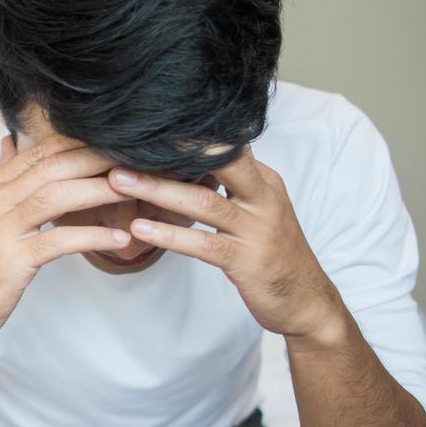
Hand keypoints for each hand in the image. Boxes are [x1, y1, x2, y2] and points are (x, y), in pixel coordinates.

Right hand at [0, 135, 133, 341]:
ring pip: (56, 197)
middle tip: (135, 159)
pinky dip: (93, 236)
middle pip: (52, 167)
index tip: (116, 142)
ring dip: (99, 192)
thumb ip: (5, 176)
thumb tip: (10, 140)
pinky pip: (59, 240)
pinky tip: (120, 238)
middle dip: (96, 160)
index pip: (41, 150)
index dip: (81, 143)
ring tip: (133, 192)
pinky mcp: (12, 259)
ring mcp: (1, 228)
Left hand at [108, 146, 345, 341]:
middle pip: (221, 163)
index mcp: (263, 182)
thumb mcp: (258, 209)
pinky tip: (140, 229)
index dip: (189, 137)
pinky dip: (169, 235)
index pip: (226, 147)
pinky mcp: (246, 261)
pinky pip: (203, 245)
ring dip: (158, 190)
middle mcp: (263, 199)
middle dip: (173, 151)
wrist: (306, 301)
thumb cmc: (272, 252)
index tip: (148, 125)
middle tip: (127, 142)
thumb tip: (205, 150)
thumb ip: (234, 182)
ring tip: (119, 181)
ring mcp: (256, 230)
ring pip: (204, 203)